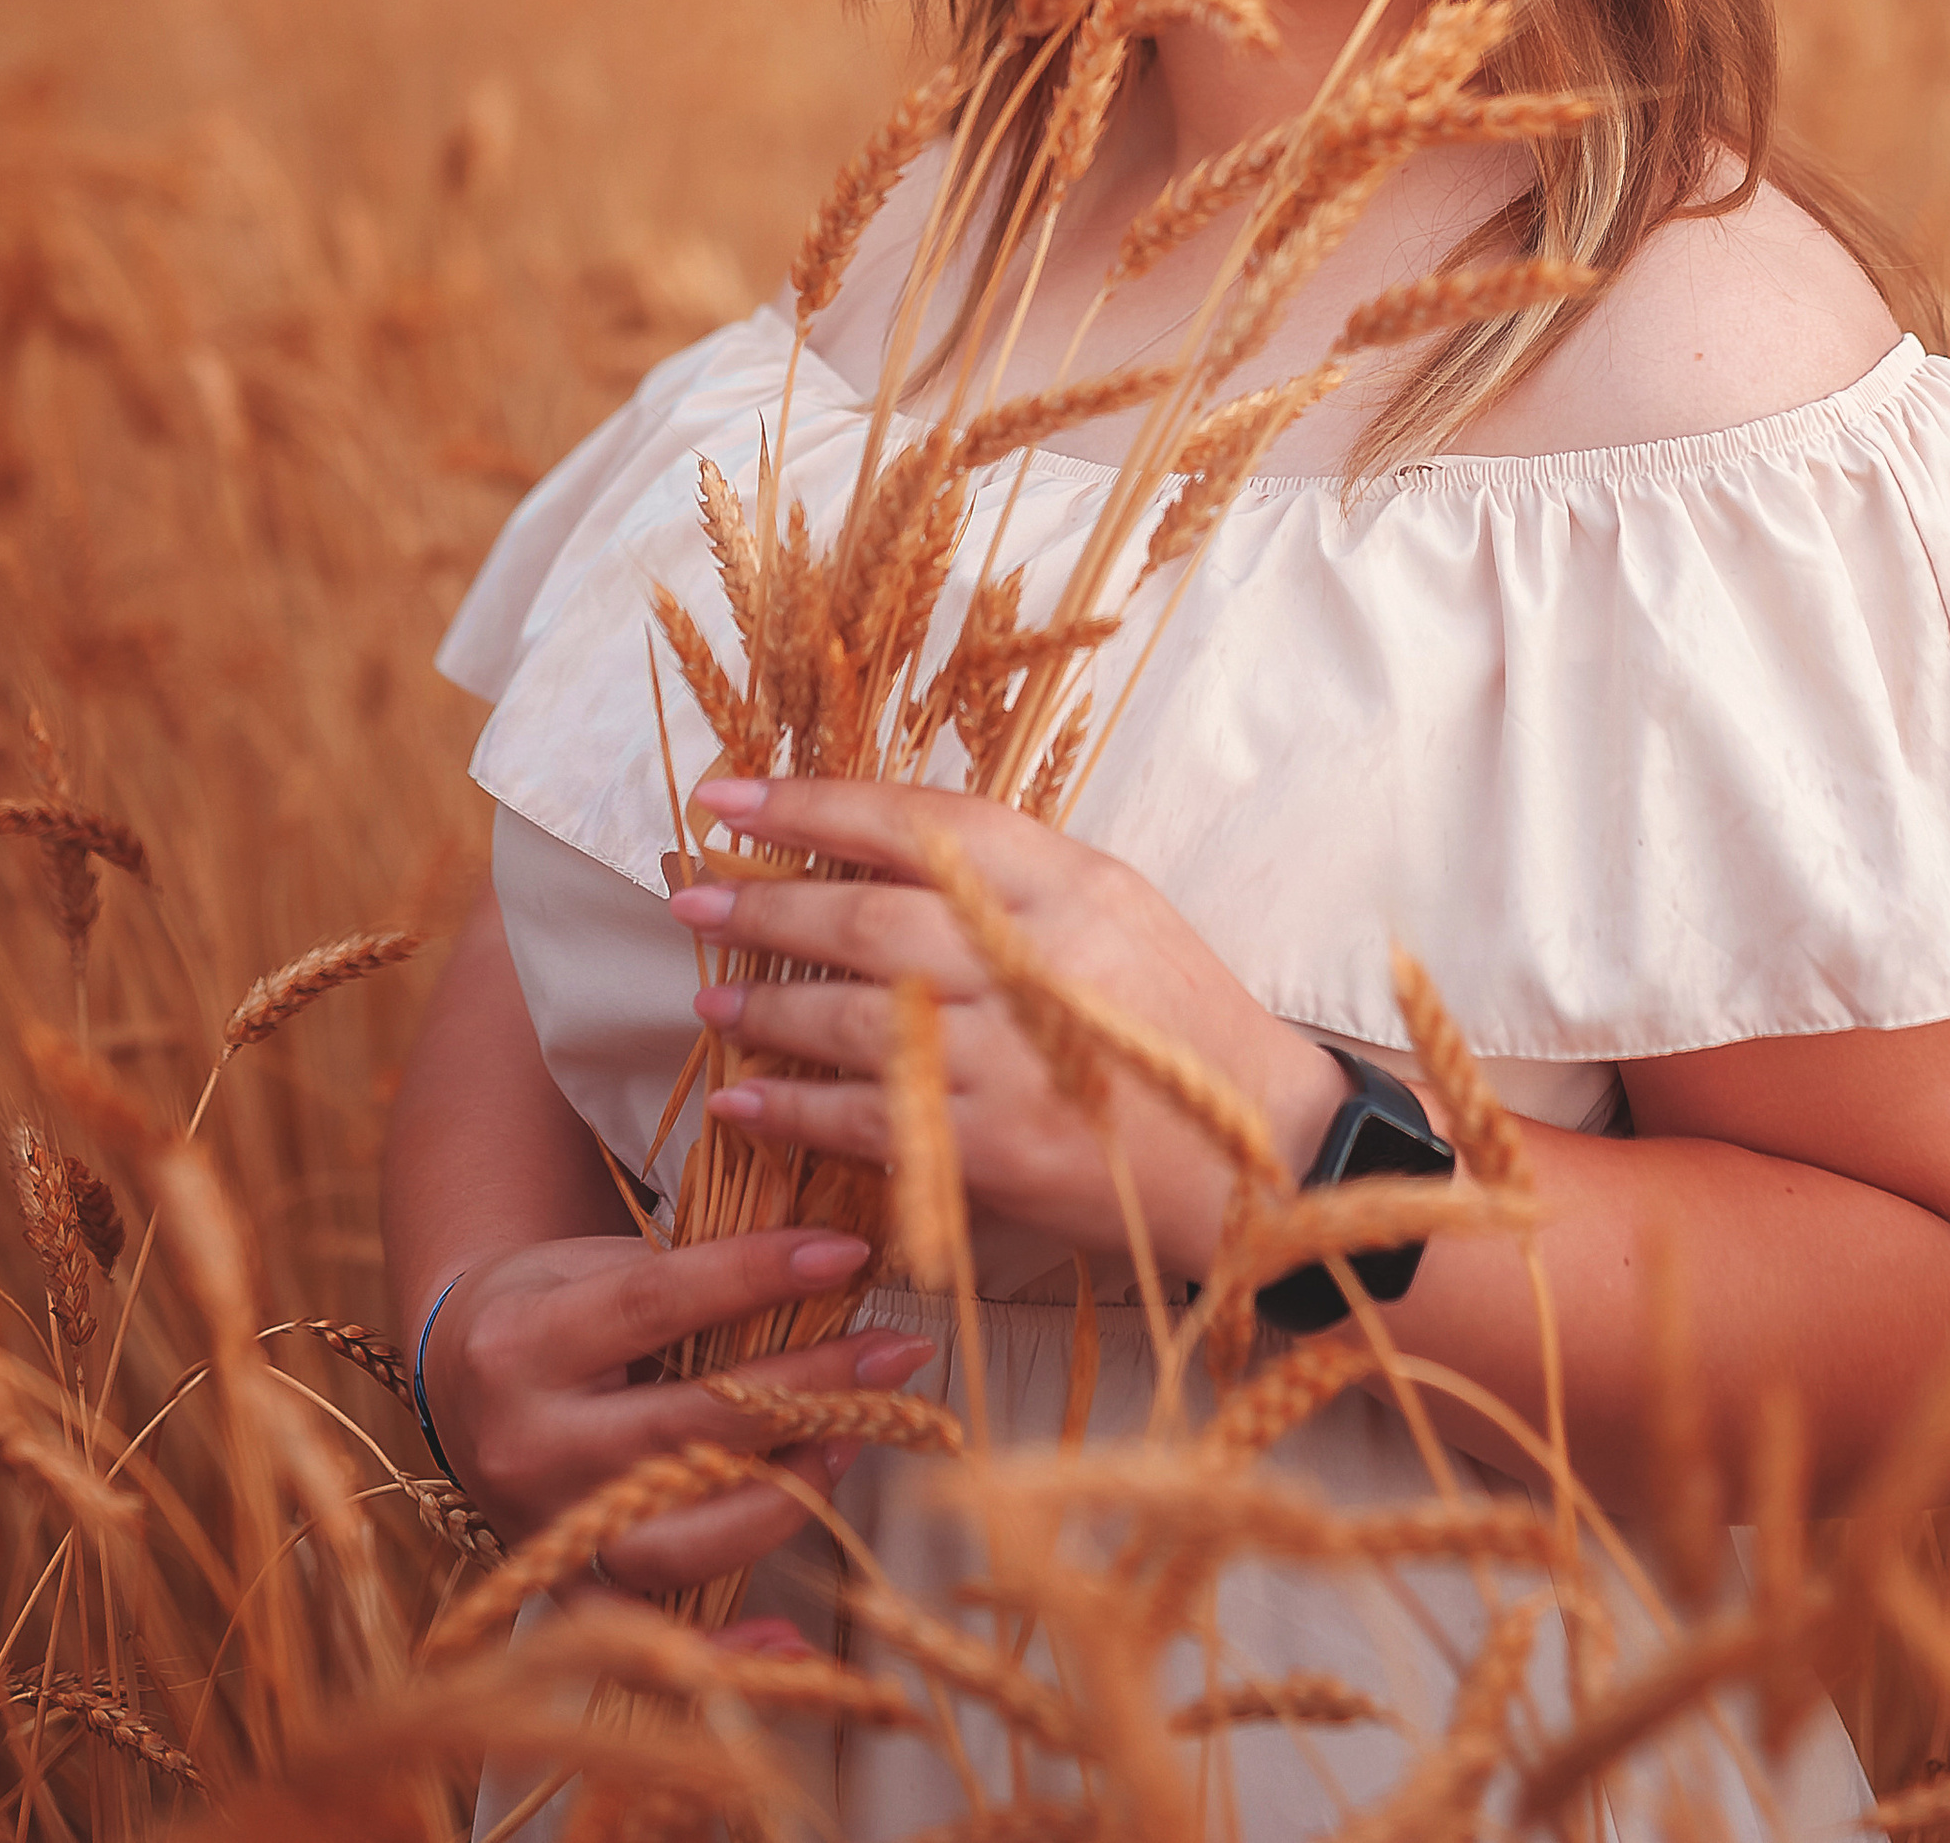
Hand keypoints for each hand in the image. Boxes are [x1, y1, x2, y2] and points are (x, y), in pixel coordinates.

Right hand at [421, 1225, 934, 1594]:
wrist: (458, 1377)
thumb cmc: (554, 1302)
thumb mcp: (596, 1261)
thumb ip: (692, 1271)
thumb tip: (832, 1264)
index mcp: (524, 1344)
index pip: (657, 1304)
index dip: (757, 1276)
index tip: (850, 1255)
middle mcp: (527, 1450)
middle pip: (687, 1428)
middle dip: (807, 1391)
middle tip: (895, 1355)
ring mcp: (543, 1535)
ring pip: (680, 1542)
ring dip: (786, 1494)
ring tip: (854, 1440)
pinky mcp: (562, 1593)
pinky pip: (645, 1643)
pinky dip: (720, 1651)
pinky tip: (795, 1643)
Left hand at [670, 781, 1343, 1284]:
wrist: (1259, 1153)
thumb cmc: (1178, 1019)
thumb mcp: (1114, 908)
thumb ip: (1010, 878)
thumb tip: (883, 846)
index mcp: (1067, 882)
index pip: (918, 822)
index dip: (812, 804)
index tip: (727, 796)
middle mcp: (1037, 959)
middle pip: (870, 916)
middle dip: (764, 901)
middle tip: (690, 890)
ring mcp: (1015, 1058)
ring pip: (857, 1017)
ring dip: (768, 1004)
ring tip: (711, 996)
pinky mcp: (998, 1150)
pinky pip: (868, 1121)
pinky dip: (795, 1109)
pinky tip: (744, 1100)